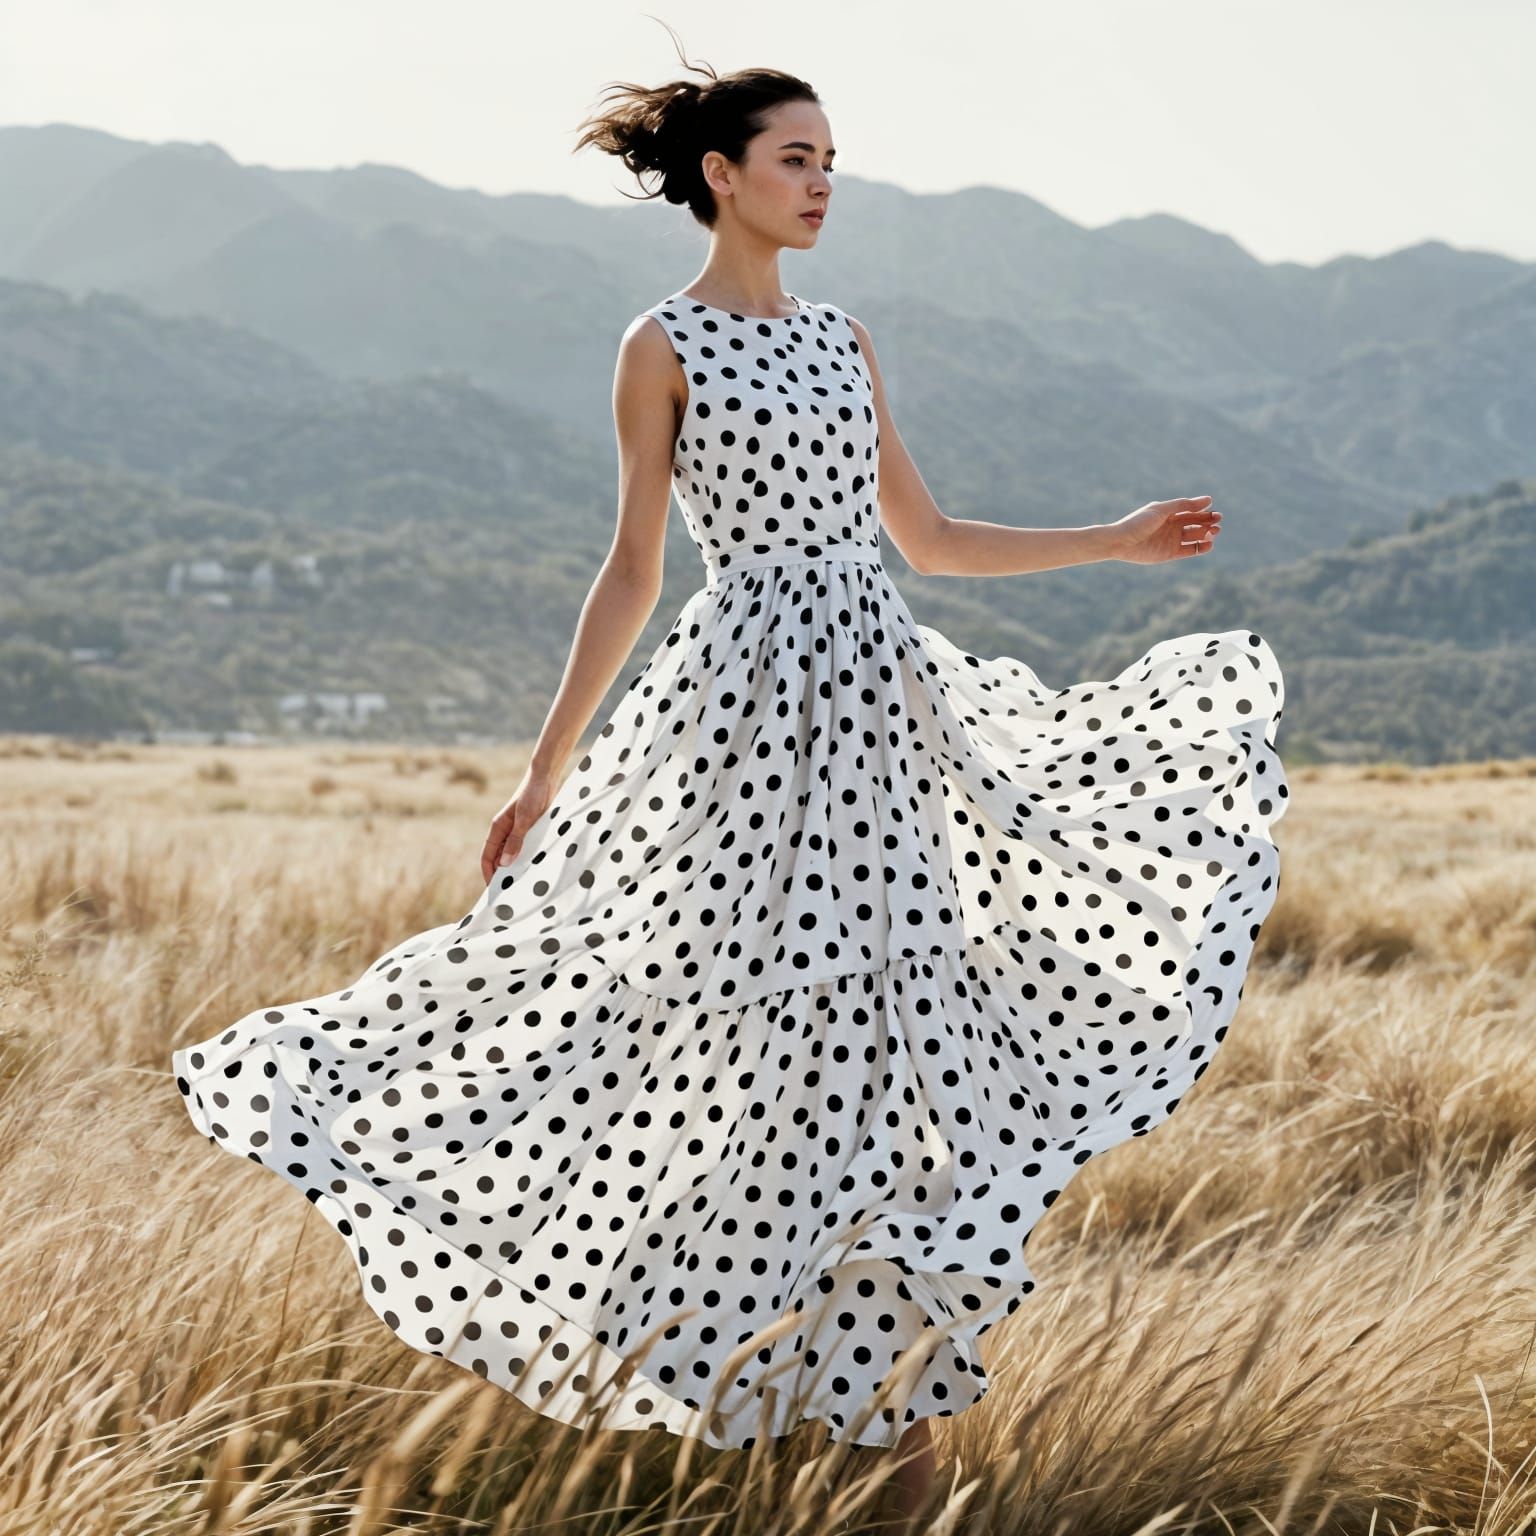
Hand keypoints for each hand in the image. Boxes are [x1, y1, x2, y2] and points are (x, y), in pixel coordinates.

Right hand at [480, 765, 556, 883]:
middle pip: (499, 858)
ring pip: (513, 855)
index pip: (488, 856)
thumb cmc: (533, 794)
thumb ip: (516, 840)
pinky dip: (528, 859)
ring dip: (516, 868)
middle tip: (510, 893)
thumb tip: (505, 864)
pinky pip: (526, 848)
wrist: (547, 777)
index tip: (494, 890)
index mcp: (498, 828)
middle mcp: (506, 831)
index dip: (489, 873)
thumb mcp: (525, 818)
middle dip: (502, 875)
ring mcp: (518, 831)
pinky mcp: (531, 829)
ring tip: (523, 885)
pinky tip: (536, 868)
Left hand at [1105, 495, 1221, 563]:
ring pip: (1196, 537)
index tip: (1215, 512)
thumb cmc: (1138, 522)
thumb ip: (1183, 505)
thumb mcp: (1161, 510)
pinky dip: (1201, 548)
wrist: (1121, 542)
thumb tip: (1208, 499)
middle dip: (1209, 522)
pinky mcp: (1170, 553)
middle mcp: (1172, 526)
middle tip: (1217, 522)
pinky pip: (1190, 550)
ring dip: (1207, 534)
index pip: (1192, 512)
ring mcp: (1172, 540)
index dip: (1205, 512)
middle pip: (1196, 524)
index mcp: (1170, 513)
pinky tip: (1209, 544)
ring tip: (1214, 532)